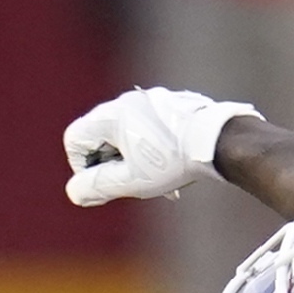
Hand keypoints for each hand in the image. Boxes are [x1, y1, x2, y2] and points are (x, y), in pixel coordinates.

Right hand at [62, 87, 260, 206]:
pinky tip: (169, 165)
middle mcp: (126, 102)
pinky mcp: (169, 105)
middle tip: (128, 183)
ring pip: (124, 133)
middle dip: (109, 164)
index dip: (81, 167)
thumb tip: (75, 192)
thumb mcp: (130, 181)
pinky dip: (148, 147)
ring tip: (153, 177)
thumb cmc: (173, 161)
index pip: (74, 140)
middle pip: (99, 136)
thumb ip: (97, 187)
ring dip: (130, 158)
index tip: (102, 183)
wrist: (219, 141)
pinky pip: (146, 126)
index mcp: (111, 116)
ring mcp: (149, 100)